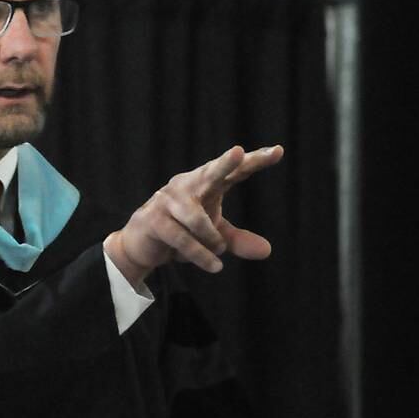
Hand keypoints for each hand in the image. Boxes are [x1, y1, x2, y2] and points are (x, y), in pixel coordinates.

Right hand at [103, 145, 283, 286]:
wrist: (140, 246)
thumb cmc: (180, 232)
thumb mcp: (213, 238)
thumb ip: (237, 241)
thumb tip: (267, 251)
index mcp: (204, 184)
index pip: (233, 171)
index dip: (254, 161)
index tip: (278, 151)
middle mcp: (187, 186)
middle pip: (209, 173)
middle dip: (224, 164)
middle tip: (238, 152)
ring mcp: (168, 201)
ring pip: (197, 220)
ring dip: (211, 241)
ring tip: (218, 254)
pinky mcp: (154, 220)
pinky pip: (182, 239)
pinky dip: (200, 254)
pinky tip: (214, 266)